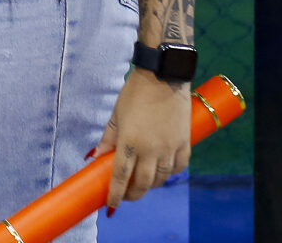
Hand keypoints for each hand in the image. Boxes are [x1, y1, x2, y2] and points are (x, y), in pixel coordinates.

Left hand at [96, 68, 191, 210]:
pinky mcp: (184, 143)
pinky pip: (178, 167)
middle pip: (143, 184)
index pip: (120, 176)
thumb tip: (96, 157)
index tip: (111, 206)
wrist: (163, 76)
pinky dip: (170, 173)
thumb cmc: (135, 93)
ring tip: (143, 182)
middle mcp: (151, 149)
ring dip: (151, 185)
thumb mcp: (116, 115)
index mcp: (130, 142)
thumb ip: (108, 139)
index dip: (115, 194)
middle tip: (127, 195)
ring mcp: (169, 148)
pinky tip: (162, 171)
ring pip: (161, 179)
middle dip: (133, 194)